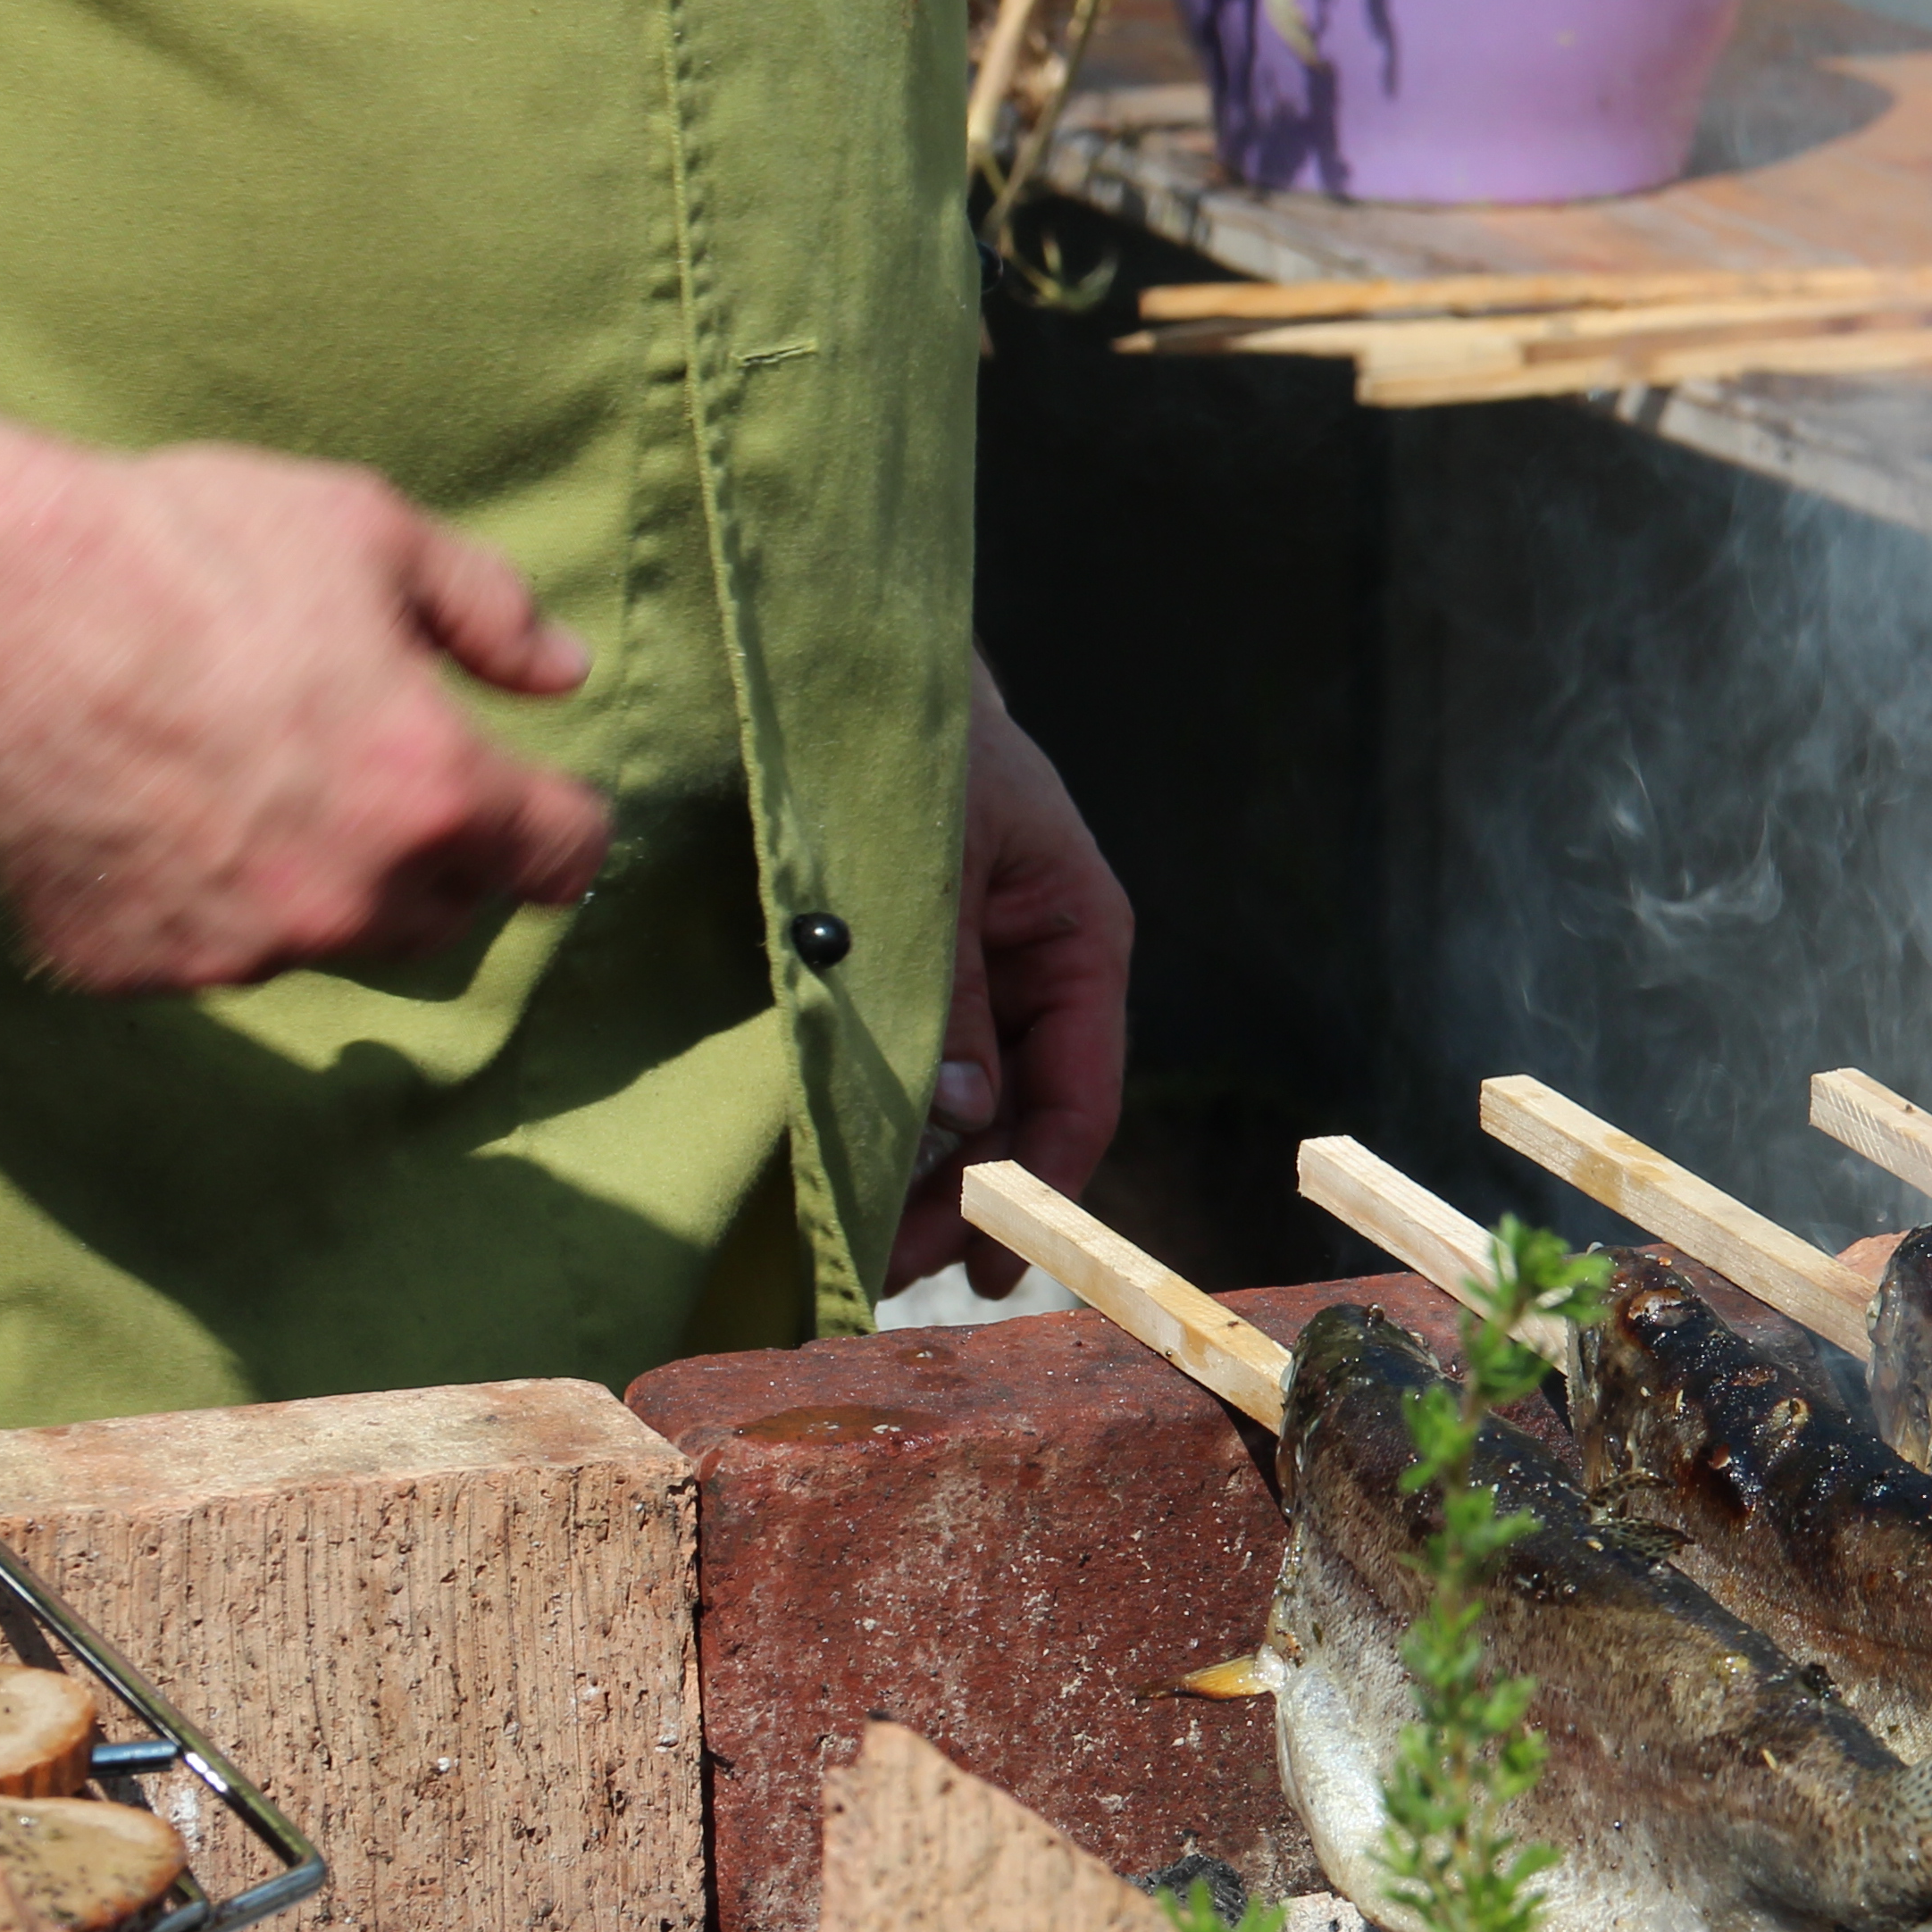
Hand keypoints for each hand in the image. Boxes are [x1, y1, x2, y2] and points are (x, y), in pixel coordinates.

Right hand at [0, 292, 608, 988]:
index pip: (565, 860)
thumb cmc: (180, 546)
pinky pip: (206, 951)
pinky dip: (201, 901)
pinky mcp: (133, 967)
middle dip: (438, 852)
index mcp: (439, 795)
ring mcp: (240, 948)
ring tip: (252, 776)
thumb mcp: (367, 532)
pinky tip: (153, 809)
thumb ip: (487, 610)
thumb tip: (565, 671)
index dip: (560, 821)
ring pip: (333, 940)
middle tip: (372, 767)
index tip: (539, 798)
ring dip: (326, 885)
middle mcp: (353, 897)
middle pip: (454, 911)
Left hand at [887, 658, 1131, 1294]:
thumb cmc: (914, 744)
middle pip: (1022, 1117)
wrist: (852, 662)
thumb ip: (946, 993)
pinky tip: (852, 1166)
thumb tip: (960, 1120)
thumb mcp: (930, 871)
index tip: (980, 1261)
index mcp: (1079, 940)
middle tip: (889, 1269)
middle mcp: (1042, 969)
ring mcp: (982, 971)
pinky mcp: (921, 967)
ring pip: (969, 1101)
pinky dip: (892, 1117)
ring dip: (925, 1172)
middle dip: (965, 1199)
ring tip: (866, 1241)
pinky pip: (921, 1061)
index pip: (1079, 1096)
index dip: (1036, 1189)